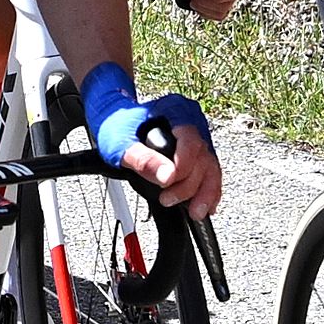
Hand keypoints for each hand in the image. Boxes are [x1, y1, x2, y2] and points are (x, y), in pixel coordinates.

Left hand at [77, 63, 223, 221]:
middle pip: (203, 157)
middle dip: (190, 185)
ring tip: (195, 212)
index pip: (190, 141)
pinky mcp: (195, 154)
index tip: (168, 183)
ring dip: (205, 193)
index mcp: (177, 110)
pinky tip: (202, 207)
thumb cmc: (116, 125)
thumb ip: (142, 159)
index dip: (183, 166)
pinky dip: (206, 191)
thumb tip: (166, 177)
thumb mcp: (120, 142)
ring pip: (210, 167)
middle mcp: (192, 122)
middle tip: (168, 199)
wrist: (112, 120)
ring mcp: (196, 138)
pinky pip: (208, 173)